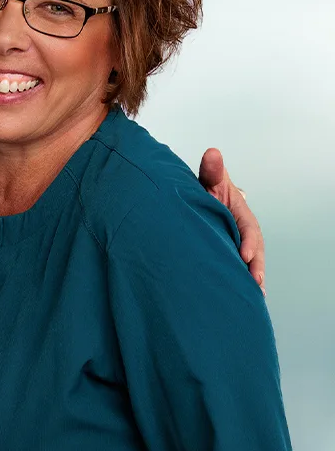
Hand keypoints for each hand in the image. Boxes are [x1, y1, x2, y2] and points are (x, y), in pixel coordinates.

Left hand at [198, 148, 265, 294]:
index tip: (245, 254)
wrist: (195, 201)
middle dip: (255, 266)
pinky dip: (242, 281)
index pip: (248, 228)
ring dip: (251, 277)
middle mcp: (242, 231)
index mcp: (240, 214)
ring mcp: (236, 243)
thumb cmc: (206, 191)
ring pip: (248, 262)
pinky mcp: (228, 253)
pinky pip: (238, 268)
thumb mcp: (209, 181)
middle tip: (255, 281)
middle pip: (253, 250)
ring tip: (253, 294)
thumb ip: (211, 171)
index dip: (248, 241)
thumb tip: (212, 152)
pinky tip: (245, 298)